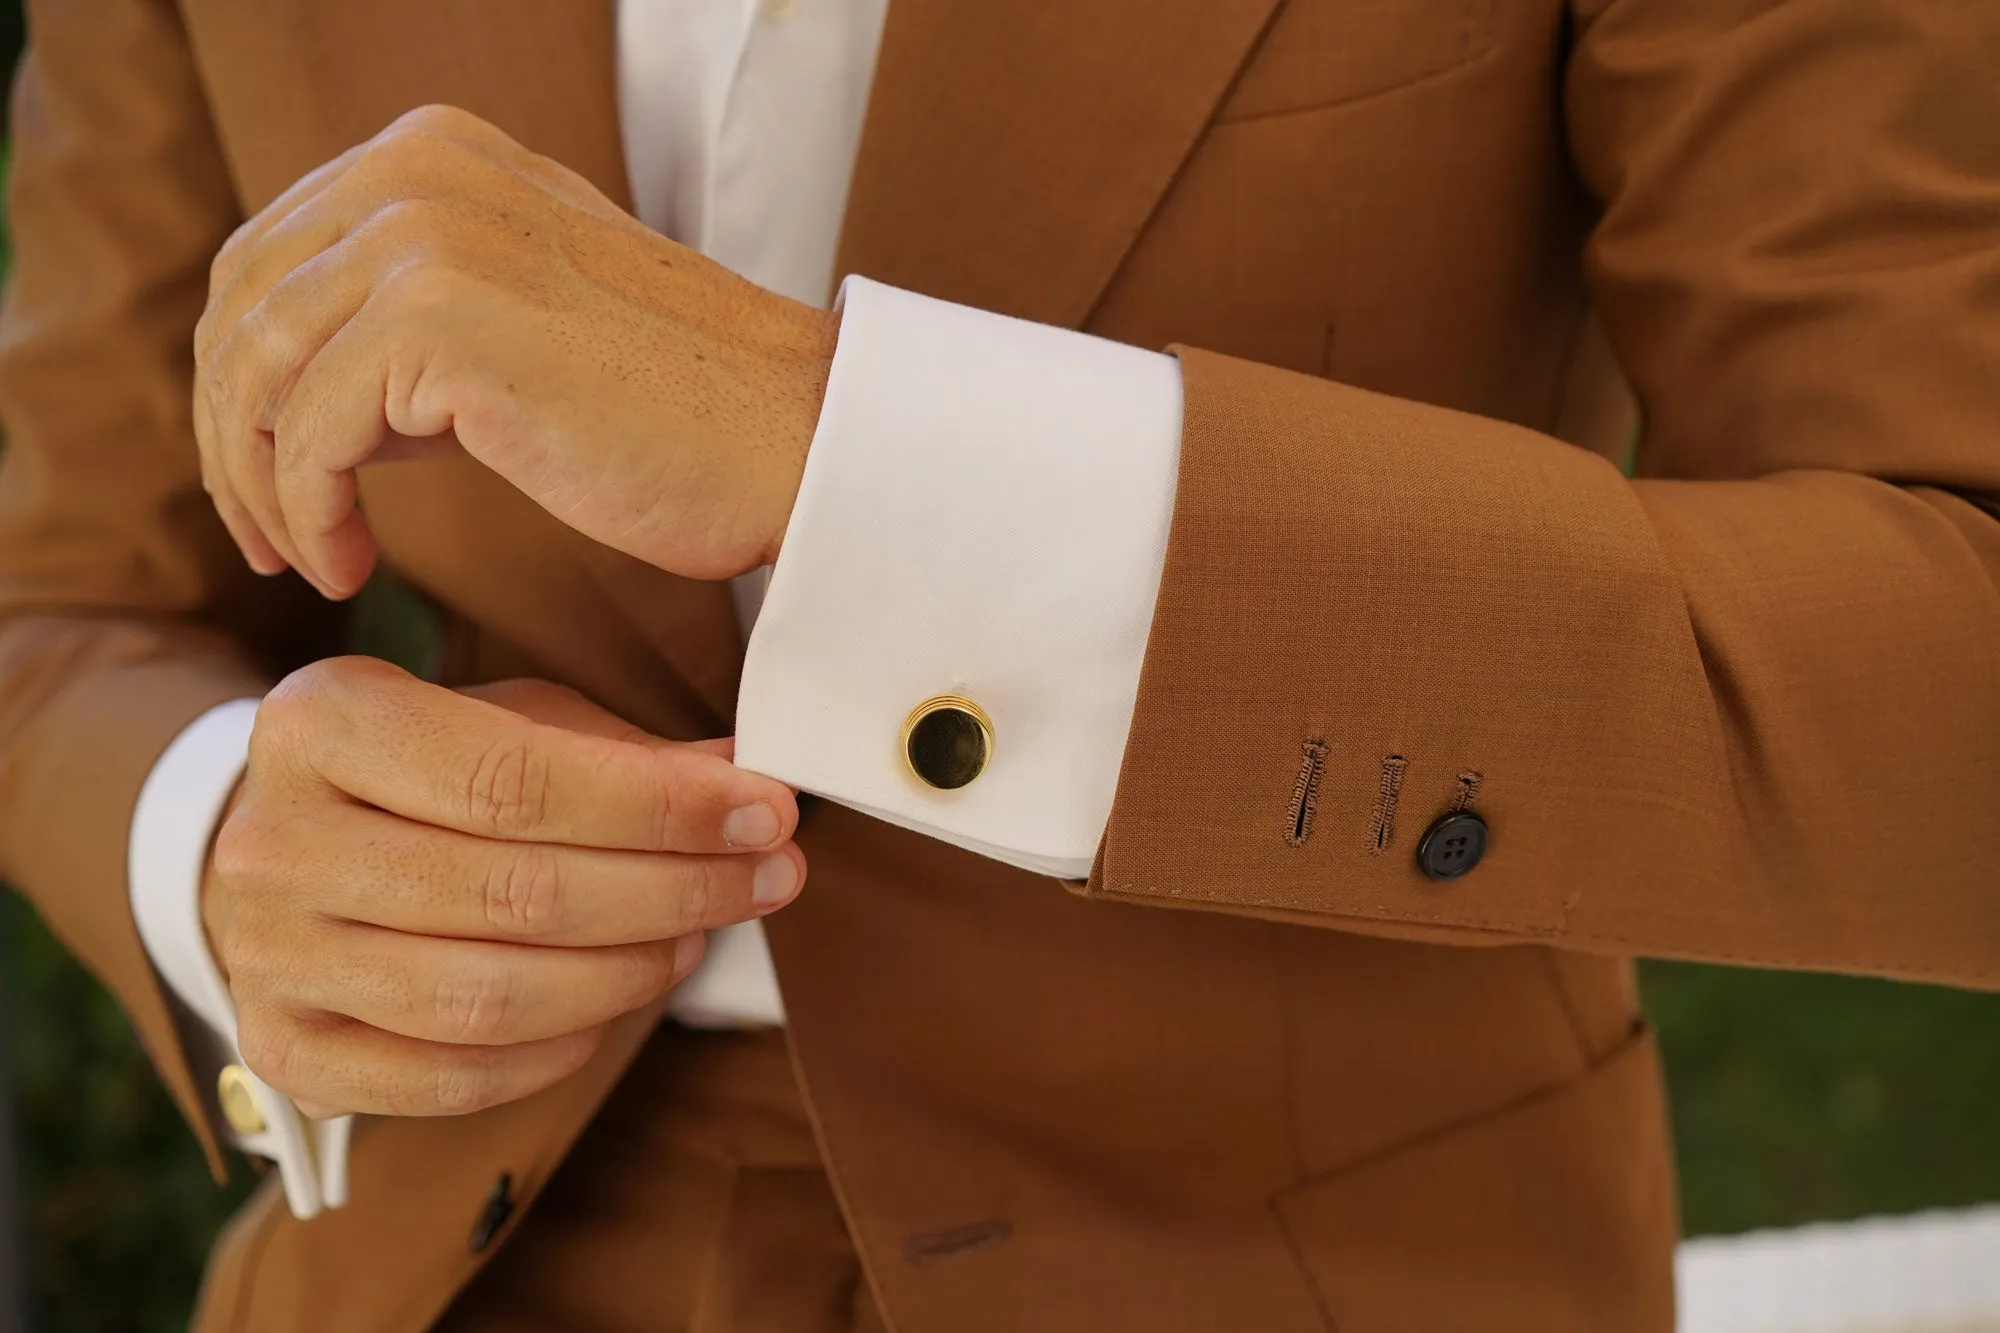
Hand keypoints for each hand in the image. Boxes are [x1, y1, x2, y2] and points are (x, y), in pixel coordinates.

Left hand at [193, 104, 837, 599]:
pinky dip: (310, 513)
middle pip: (241, 310)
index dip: (243, 380)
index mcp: (433, 153)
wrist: (797, 440)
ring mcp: (428, 234)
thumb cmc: (682, 412)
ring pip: (258, 374)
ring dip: (264, 489)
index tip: (270, 480)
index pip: (267, 258)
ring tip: (312, 562)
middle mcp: (418, 168)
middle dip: (235, 440)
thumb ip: (413, 319)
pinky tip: (352, 566)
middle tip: (271, 540)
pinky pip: (310, 432)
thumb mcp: (522, 321)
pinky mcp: (443, 320)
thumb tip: (294, 392)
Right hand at [203, 658, 804, 1117]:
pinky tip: (615, 1005)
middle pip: (517, 892)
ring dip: (629, 973)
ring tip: (696, 936)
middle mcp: (275, 842)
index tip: (766, 812)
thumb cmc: (417, 770)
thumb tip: (748, 782)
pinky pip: (451, 1078)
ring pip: (491, 996)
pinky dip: (558, 1049)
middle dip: (675, 889)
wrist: (272, 842)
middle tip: (768, 878)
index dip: (661, 808)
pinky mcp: (285, 1052)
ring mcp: (270, 958)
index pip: (516, 781)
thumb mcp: (505, 718)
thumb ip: (620, 751)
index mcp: (323, 723)